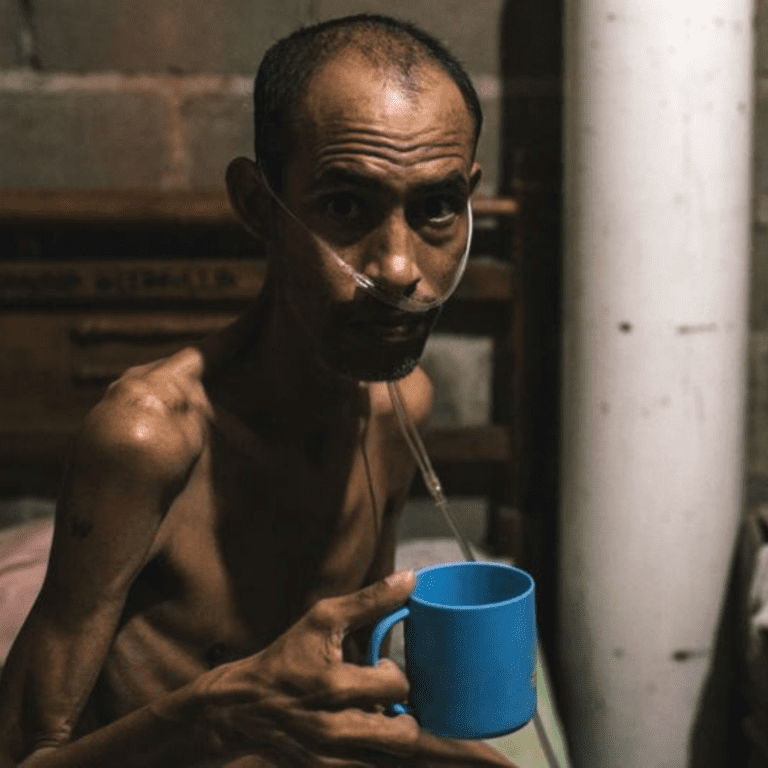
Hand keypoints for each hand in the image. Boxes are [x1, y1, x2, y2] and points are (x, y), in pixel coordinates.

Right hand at [192, 571, 513, 766]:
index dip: (401, 677)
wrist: (242, 708)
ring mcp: (335, 756)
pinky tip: (402, 741)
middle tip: (410, 704)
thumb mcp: (322, 619)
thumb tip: (411, 578)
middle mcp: (338, 729)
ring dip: (411, 743)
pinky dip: (391, 755)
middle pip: (405, 738)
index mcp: (335, 687)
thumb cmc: (284, 658)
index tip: (392, 669)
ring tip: (416, 729)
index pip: (396, 686)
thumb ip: (368, 602)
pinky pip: (374, 767)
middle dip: (416, 719)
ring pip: (395, 758)